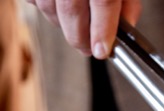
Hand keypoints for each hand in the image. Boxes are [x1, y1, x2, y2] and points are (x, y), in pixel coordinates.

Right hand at [25, 0, 141, 58]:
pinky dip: (46, 10)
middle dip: (80, 37)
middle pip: (71, 9)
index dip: (102, 30)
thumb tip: (127, 27)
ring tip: (77, 30)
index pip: (103, 1)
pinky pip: (33, 0)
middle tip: (89, 49)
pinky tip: (60, 11)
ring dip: (62, 25)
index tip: (102, 51)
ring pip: (47, 7)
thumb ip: (127, 1)